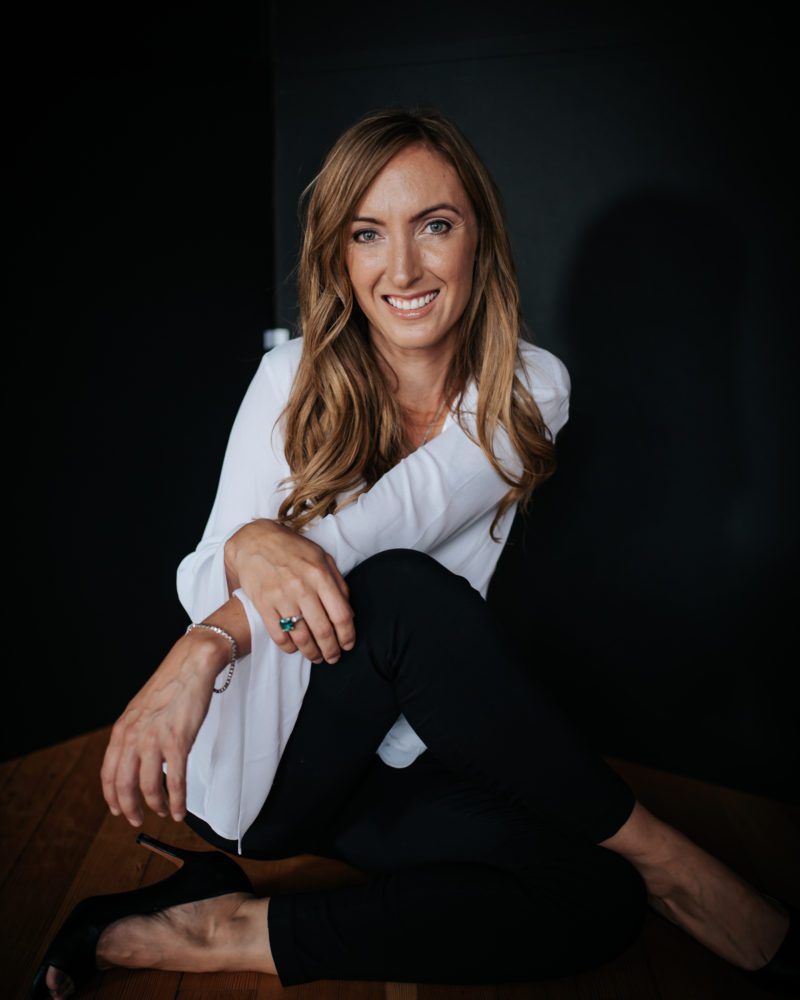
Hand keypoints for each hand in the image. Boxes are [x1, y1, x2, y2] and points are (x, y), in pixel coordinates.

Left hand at [100, 631, 225, 825]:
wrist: (190, 666)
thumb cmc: (170, 687)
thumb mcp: (140, 711)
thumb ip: (133, 734)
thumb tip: (133, 759)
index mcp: (122, 730)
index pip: (109, 774)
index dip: (112, 797)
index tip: (118, 810)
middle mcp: (133, 737)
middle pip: (124, 785)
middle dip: (130, 809)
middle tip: (138, 819)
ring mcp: (155, 740)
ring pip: (149, 787)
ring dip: (155, 806)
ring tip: (162, 812)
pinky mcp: (178, 741)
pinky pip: (175, 781)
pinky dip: (176, 801)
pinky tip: (179, 810)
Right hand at [224, 518, 355, 663]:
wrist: (255, 540)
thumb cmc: (292, 549)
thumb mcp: (322, 558)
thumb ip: (338, 584)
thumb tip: (348, 613)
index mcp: (320, 575)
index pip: (341, 615)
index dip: (347, 635)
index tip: (348, 645)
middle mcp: (302, 587)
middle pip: (322, 630)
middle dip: (331, 650)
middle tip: (333, 658)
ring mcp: (281, 597)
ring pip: (301, 637)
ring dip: (311, 653)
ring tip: (316, 657)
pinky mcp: (263, 604)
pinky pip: (278, 635)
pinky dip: (288, 647)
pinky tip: (294, 648)